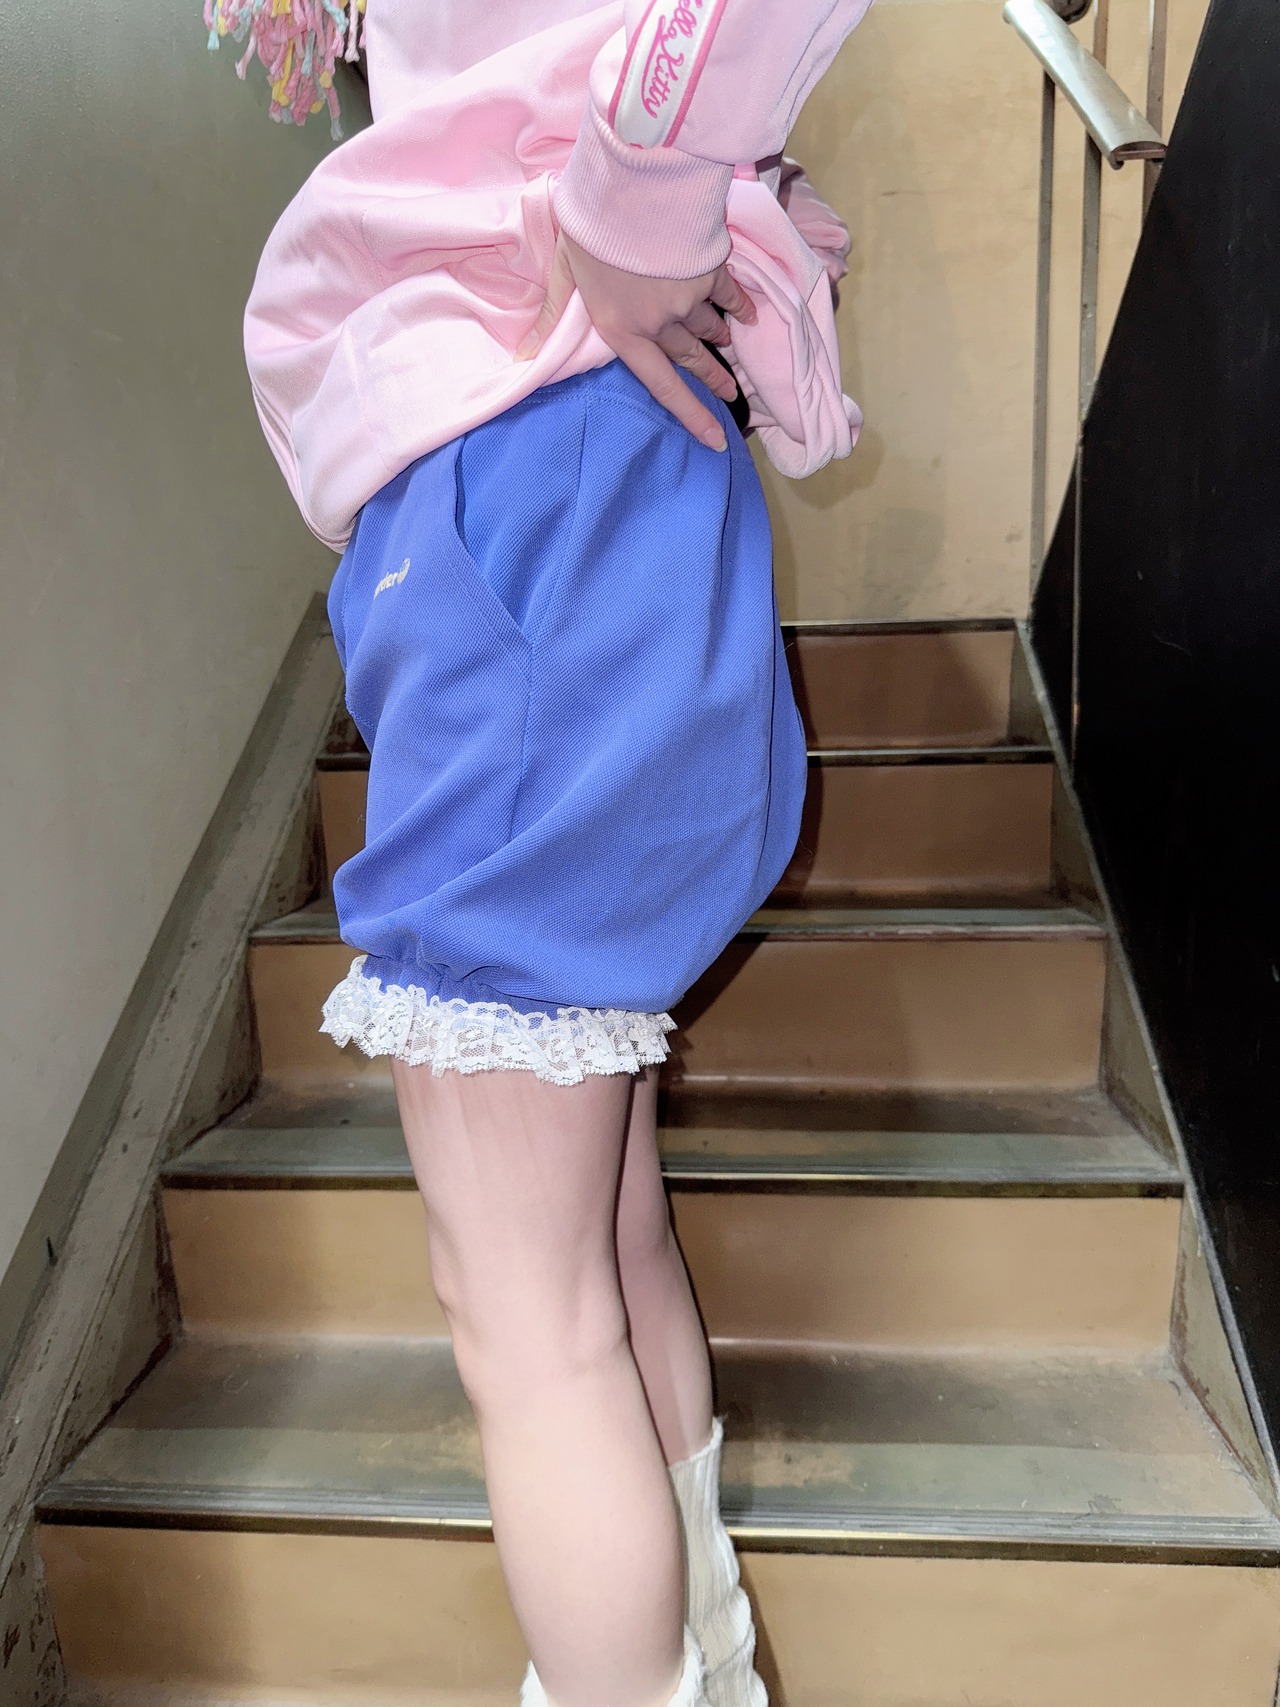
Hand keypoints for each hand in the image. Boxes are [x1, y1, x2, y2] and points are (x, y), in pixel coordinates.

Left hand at [515, 232, 756, 451]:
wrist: (632, 182)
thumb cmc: (590, 226)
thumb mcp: (563, 270)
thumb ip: (552, 314)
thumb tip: (524, 358)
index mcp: (624, 330)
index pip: (661, 385)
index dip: (690, 415)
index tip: (715, 439)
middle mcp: (661, 323)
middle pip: (691, 358)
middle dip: (712, 378)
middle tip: (730, 394)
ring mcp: (689, 298)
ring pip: (708, 325)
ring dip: (720, 337)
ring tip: (730, 344)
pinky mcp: (710, 269)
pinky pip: (729, 294)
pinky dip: (740, 305)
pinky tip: (749, 314)